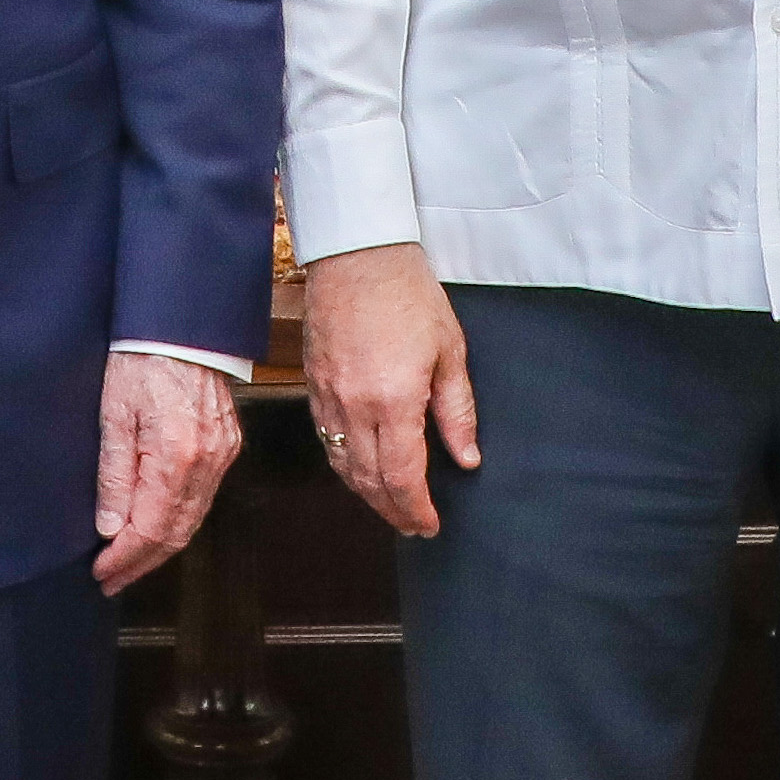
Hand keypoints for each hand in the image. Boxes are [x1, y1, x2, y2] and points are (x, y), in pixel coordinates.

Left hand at [94, 352, 243, 593]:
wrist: (181, 325)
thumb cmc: (139, 361)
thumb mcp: (113, 415)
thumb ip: (113, 475)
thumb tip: (109, 529)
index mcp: (176, 457)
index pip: (150, 529)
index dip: (124, 558)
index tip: (100, 574)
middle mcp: (208, 463)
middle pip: (176, 533)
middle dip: (141, 562)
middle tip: (110, 580)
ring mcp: (223, 455)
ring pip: (192, 520)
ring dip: (159, 547)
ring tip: (127, 563)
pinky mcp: (227, 445)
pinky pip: (202, 499)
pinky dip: (177, 521)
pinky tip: (155, 528)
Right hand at [299, 243, 476, 536]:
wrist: (358, 254)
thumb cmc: (408, 294)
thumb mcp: (450, 351)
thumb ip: (457, 411)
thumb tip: (467, 458)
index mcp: (395, 400)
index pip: (403, 477)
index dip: (416, 509)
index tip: (429, 525)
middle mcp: (355, 406)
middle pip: (369, 480)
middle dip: (392, 510)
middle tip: (412, 526)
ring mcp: (328, 396)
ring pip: (342, 465)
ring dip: (366, 493)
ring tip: (389, 506)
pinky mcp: (313, 383)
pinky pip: (324, 438)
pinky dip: (342, 465)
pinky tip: (358, 469)